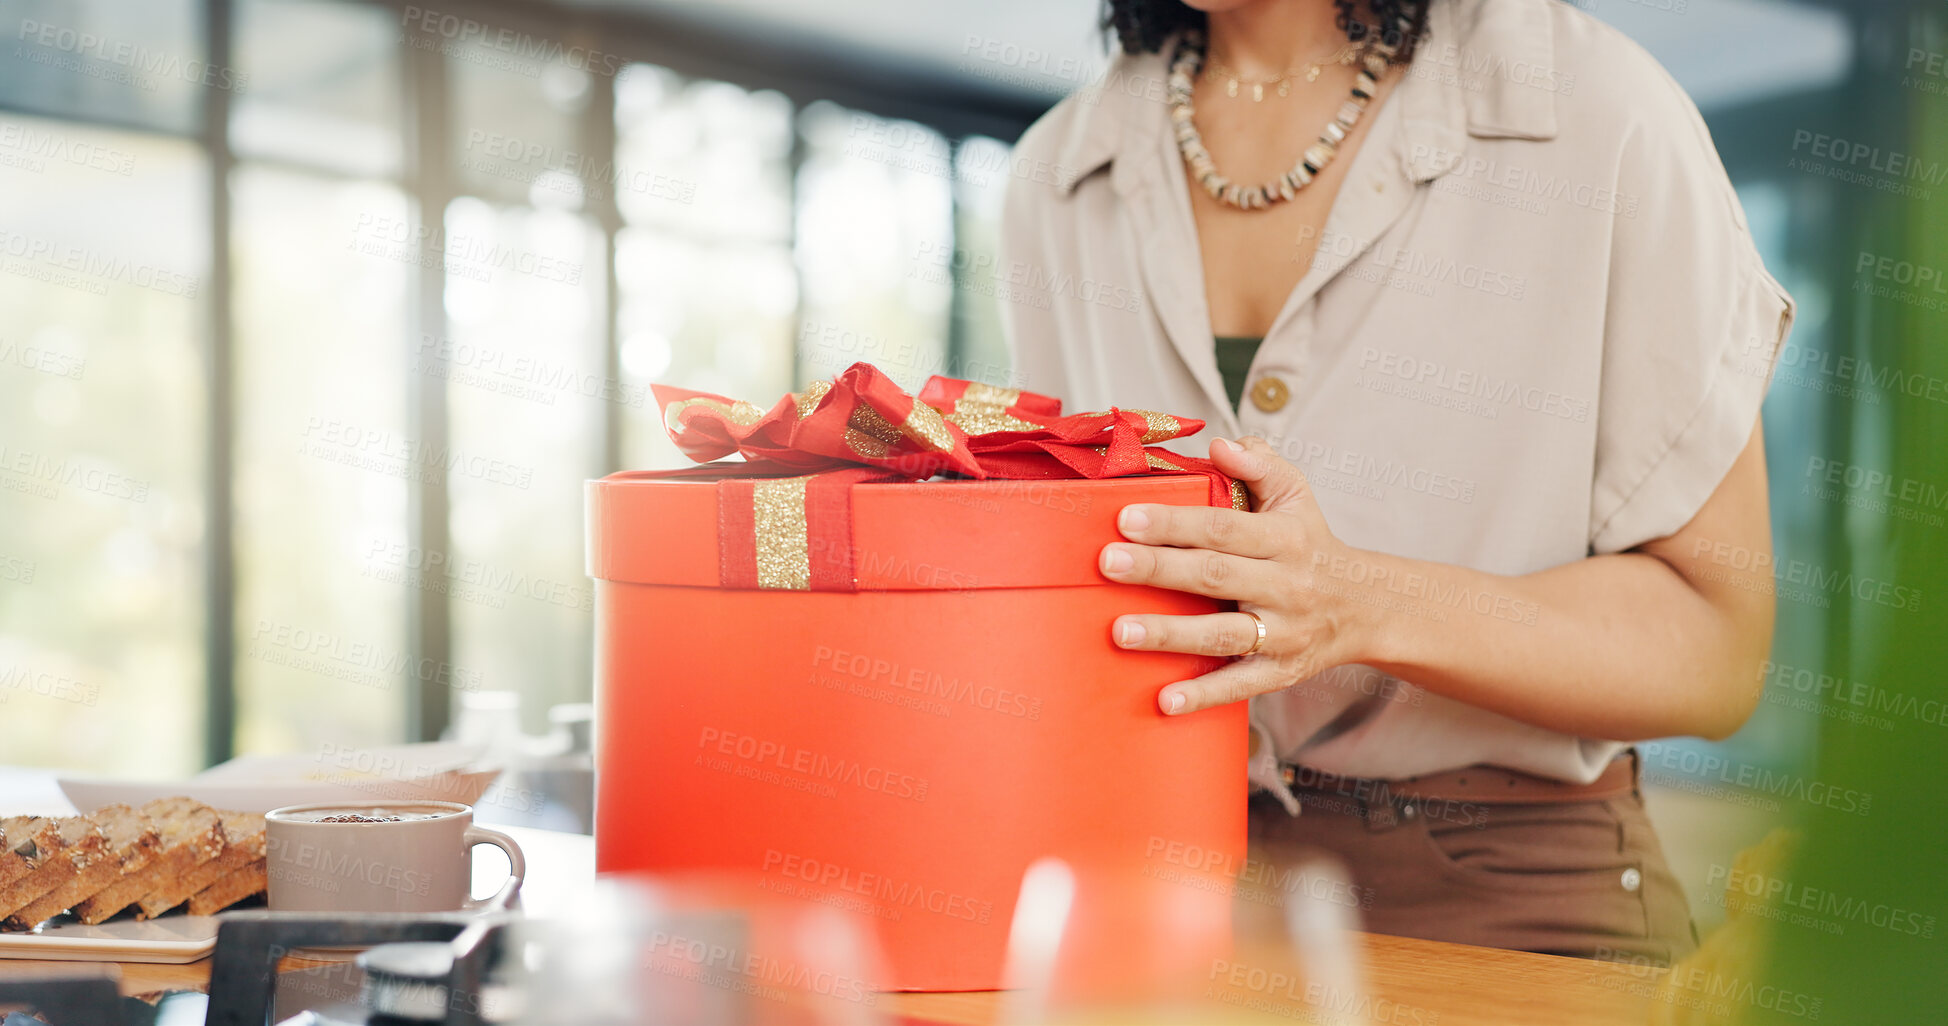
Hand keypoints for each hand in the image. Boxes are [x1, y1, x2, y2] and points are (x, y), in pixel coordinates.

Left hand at [1098, 436, 1368, 714]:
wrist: (1365, 608)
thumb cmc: (1311, 544)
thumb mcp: (1296, 495)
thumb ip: (1260, 464)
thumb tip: (1220, 445)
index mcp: (1285, 538)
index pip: (1222, 527)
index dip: (1175, 522)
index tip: (1126, 518)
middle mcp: (1287, 586)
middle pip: (1215, 575)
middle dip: (1158, 568)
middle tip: (1107, 563)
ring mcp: (1284, 633)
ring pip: (1222, 633)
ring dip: (1169, 634)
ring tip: (1120, 631)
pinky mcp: (1281, 672)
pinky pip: (1240, 684)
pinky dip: (1203, 695)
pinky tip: (1164, 701)